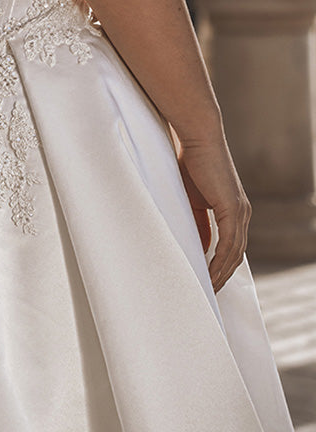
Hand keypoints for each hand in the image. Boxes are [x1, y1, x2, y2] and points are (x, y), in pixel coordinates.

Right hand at [174, 135, 251, 292]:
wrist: (197, 137)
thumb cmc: (189, 162)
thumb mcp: (191, 199)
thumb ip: (198, 222)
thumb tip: (200, 246)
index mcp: (234, 209)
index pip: (231, 246)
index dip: (221, 265)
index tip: (208, 281)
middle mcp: (242, 212)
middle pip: (236, 255)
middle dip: (222, 276)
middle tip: (208, 294)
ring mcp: (240, 211)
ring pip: (234, 253)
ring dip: (221, 274)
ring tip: (207, 290)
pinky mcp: (233, 208)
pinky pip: (228, 244)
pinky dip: (219, 261)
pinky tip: (209, 274)